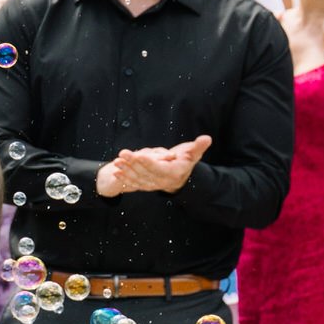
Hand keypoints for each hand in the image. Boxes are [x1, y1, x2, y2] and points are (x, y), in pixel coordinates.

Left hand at [95, 135, 211, 196]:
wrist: (179, 176)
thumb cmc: (186, 161)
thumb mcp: (193, 153)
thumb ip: (199, 146)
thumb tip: (207, 138)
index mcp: (173, 172)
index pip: (159, 167)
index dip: (149, 162)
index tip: (139, 155)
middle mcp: (162, 180)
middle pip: (145, 172)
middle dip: (133, 163)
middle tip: (122, 154)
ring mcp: (153, 184)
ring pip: (138, 178)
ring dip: (126, 170)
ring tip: (116, 162)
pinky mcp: (146, 185)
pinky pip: (134, 182)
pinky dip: (125, 178)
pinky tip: (116, 172)